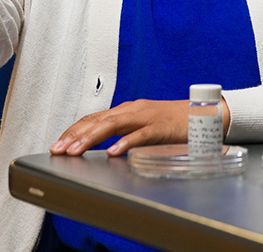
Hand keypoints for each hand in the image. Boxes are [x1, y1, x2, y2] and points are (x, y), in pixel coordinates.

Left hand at [49, 98, 230, 156]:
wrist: (205, 113)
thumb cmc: (173, 122)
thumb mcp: (144, 125)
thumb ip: (125, 132)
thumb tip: (102, 146)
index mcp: (127, 110)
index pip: (94, 118)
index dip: (74, 130)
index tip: (57, 144)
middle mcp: (133, 110)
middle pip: (98, 120)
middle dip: (75, 135)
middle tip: (58, 149)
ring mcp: (147, 117)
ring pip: (113, 125)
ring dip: (91, 138)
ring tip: (75, 151)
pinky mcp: (161, 128)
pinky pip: (140, 135)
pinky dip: (125, 143)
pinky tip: (112, 152)